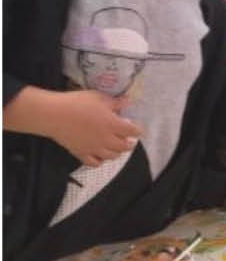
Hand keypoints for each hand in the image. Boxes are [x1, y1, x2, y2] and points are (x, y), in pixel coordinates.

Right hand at [8, 88, 139, 166]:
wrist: (53, 115)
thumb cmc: (77, 103)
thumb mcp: (99, 97)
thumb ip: (115, 102)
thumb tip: (127, 102)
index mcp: (113, 124)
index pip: (133, 131)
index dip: (137, 130)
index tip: (136, 128)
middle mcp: (106, 139)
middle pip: (124, 147)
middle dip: (129, 144)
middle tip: (129, 140)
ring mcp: (93, 148)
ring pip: (111, 156)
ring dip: (117, 152)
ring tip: (117, 148)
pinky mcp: (80, 153)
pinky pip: (94, 163)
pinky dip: (100, 161)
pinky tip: (100, 157)